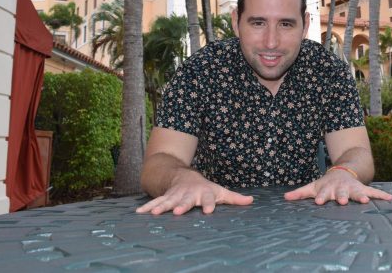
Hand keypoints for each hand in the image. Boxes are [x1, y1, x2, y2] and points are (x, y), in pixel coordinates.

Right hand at [136, 170, 252, 214]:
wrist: (184, 176)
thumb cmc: (205, 188)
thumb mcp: (220, 191)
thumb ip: (234, 198)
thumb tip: (251, 201)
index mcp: (204, 193)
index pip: (209, 199)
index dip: (209, 204)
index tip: (209, 212)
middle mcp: (189, 193)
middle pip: (186, 200)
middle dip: (182, 205)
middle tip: (179, 211)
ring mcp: (176, 195)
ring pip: (169, 201)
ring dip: (162, 207)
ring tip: (155, 214)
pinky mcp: (164, 197)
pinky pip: (155, 202)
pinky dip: (148, 207)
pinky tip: (139, 214)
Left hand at [283, 169, 391, 204]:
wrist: (341, 171)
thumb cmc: (325, 183)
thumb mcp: (313, 186)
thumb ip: (300, 193)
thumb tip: (284, 197)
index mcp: (328, 189)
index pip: (324, 194)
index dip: (322, 197)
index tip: (320, 202)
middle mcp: (341, 188)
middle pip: (341, 193)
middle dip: (341, 197)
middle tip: (342, 201)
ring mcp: (352, 188)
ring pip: (357, 192)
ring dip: (361, 196)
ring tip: (365, 200)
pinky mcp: (362, 189)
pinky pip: (374, 192)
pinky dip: (382, 195)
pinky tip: (390, 199)